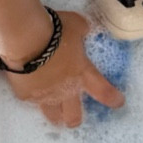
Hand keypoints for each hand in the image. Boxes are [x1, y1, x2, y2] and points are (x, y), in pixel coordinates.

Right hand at [4, 8, 123, 127]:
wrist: (25, 38)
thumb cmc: (54, 30)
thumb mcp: (76, 24)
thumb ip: (82, 30)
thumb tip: (83, 29)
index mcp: (82, 74)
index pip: (104, 92)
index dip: (113, 99)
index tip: (118, 102)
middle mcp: (65, 90)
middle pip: (74, 116)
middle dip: (75, 118)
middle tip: (74, 116)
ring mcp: (44, 95)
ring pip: (52, 116)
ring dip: (55, 115)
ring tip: (53, 113)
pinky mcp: (25, 95)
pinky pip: (30, 100)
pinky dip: (31, 96)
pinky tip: (29, 90)